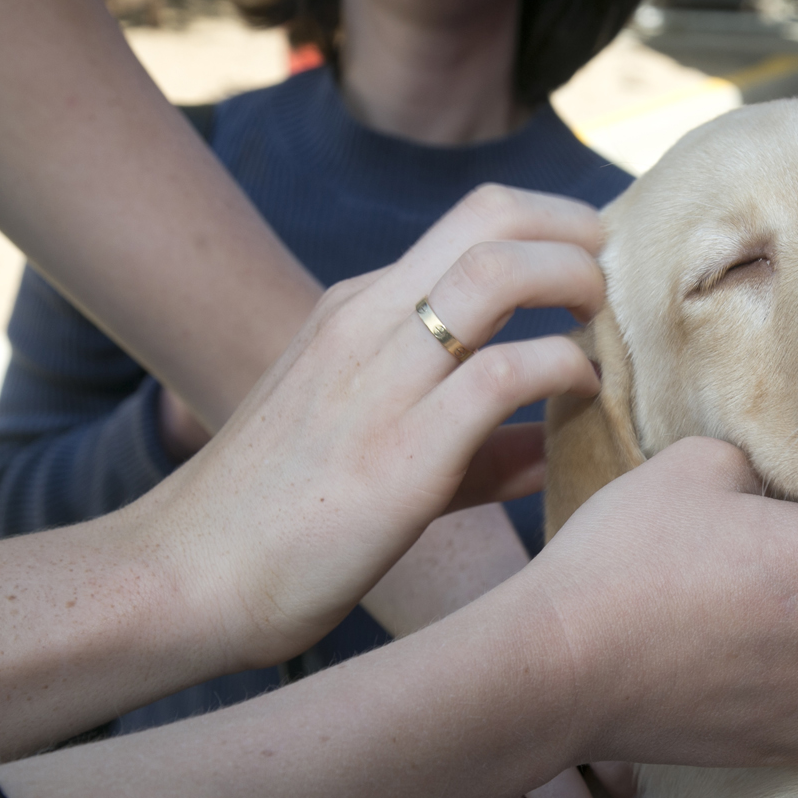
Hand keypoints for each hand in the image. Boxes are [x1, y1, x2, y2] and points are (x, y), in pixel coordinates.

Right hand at [135, 186, 605, 669]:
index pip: (472, 221)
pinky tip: (584, 397)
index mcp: (355, 310)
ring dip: (573, 283)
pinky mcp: (400, 454)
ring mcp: (379, 381)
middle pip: (492, 217)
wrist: (184, 580)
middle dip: (574, 231)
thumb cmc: (281, 524)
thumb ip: (474, 447)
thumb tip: (555, 450)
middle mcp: (365, 324)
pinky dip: (563, 370)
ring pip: (498, 273)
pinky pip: (506, 374)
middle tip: (613, 279)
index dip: (553, 226)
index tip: (597, 263)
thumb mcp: (376, 451)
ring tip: (602, 327)